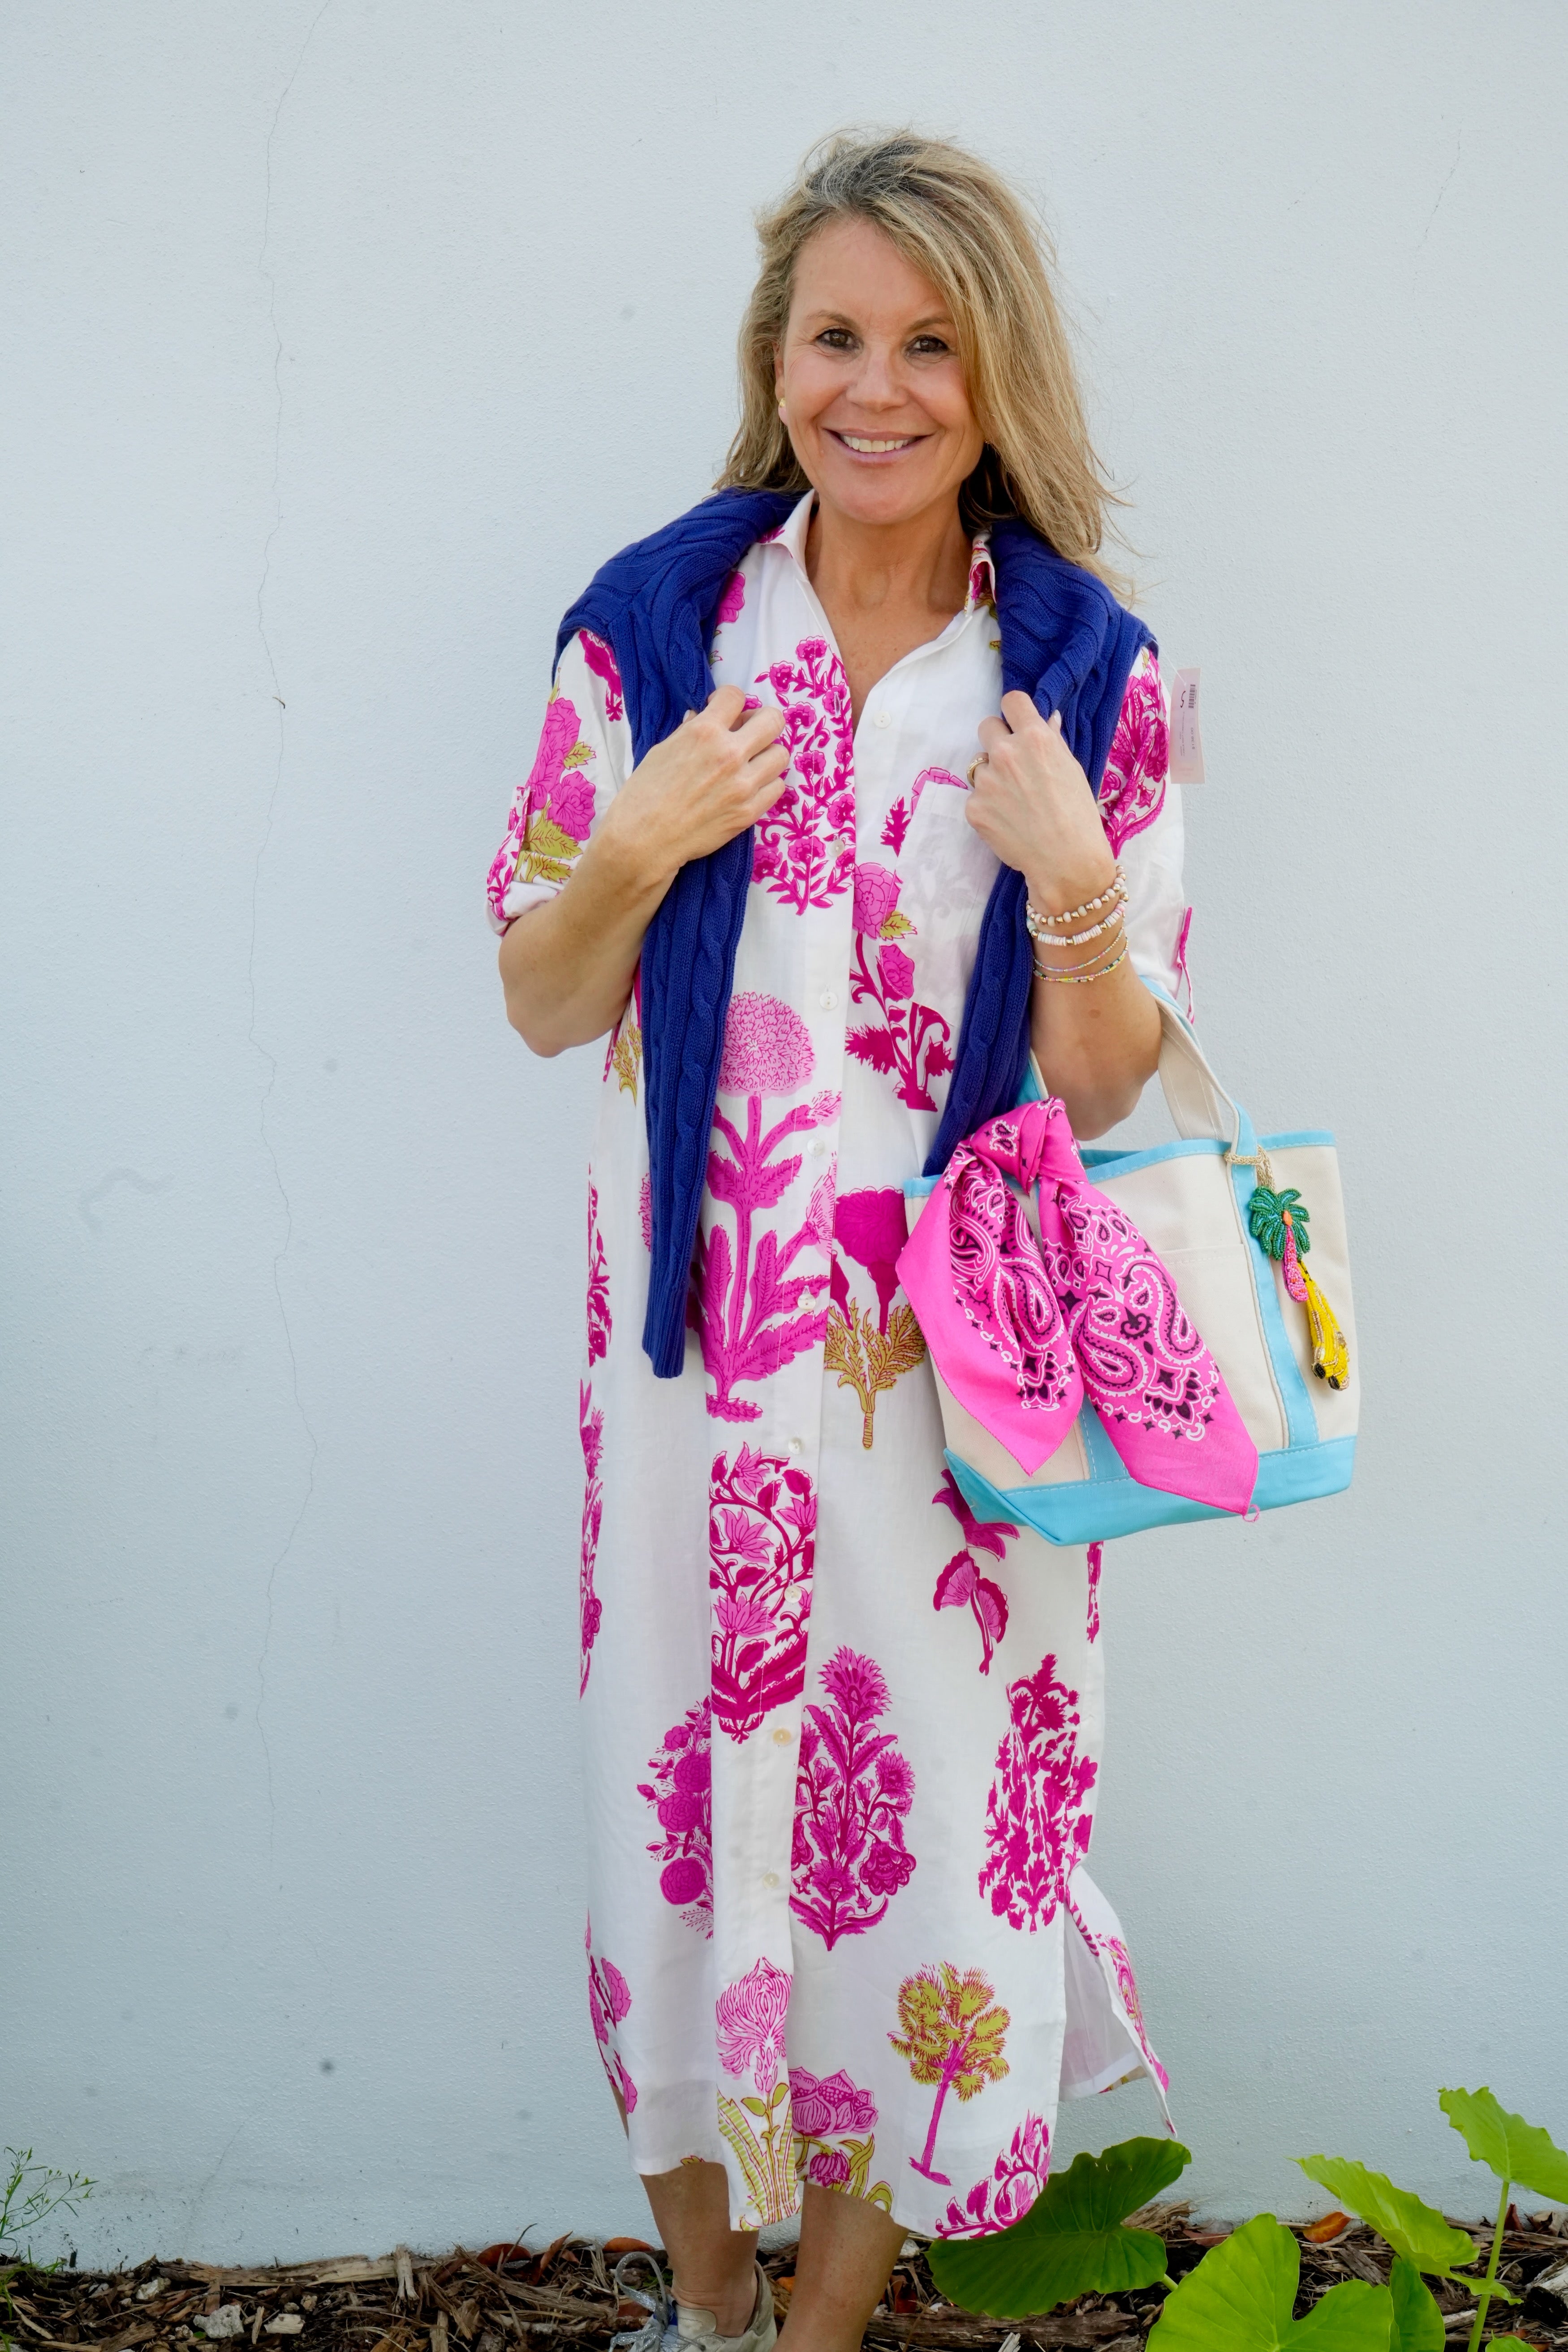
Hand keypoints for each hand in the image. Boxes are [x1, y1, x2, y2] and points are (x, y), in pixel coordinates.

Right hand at [599, 686, 788, 888]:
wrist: (644, 840)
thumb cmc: (645, 794)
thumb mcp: (662, 751)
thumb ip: (690, 732)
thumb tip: (704, 717)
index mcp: (704, 732)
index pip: (736, 696)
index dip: (730, 700)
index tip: (724, 711)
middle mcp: (729, 754)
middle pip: (773, 721)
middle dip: (761, 722)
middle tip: (749, 733)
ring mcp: (743, 784)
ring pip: (781, 755)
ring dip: (767, 755)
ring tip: (750, 764)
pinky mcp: (750, 812)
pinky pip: (777, 787)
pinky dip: (766, 784)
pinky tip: (750, 787)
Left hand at [964, 690, 1116, 912]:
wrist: (1066, 860)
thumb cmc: (1078, 815)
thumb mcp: (1072, 769)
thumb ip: (1051, 742)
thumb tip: (1045, 720)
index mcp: (1035, 738)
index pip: (1012, 701)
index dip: (1014, 712)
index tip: (1017, 723)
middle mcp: (1006, 753)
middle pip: (987, 726)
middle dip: (997, 740)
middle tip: (1012, 765)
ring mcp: (986, 781)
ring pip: (980, 766)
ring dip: (992, 777)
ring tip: (1014, 802)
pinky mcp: (973, 807)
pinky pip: (976, 797)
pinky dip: (988, 807)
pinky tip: (1007, 822)